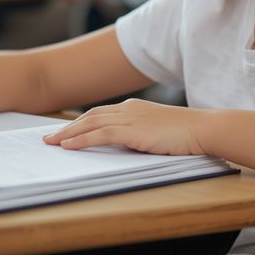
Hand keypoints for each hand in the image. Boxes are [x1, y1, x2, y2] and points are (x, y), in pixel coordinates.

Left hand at [42, 98, 209, 154]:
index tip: (66, 131)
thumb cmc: (187, 134)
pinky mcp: (133, 130)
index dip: (81, 122)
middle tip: (49, 137)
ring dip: (68, 134)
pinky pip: (100, 135)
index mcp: (135, 108)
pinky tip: (69, 146)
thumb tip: (126, 147)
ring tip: (51, 143)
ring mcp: (130, 118)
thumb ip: (140, 135)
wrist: (204, 128)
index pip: (101, 114)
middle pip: (90, 117)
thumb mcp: (158, 132)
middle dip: (68, 127)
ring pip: (90, 124)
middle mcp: (129, 109)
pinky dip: (82, 140)